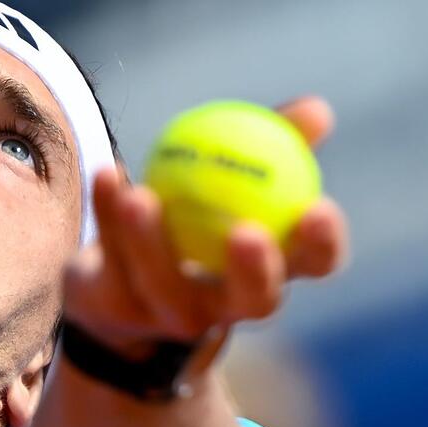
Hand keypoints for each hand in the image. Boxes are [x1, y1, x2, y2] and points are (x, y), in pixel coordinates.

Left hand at [63, 96, 348, 363]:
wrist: (121, 286)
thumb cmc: (198, 221)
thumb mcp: (237, 182)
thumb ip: (276, 146)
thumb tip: (316, 110)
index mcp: (267, 275)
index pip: (314, 267)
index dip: (322, 245)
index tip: (319, 207)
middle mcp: (225, 308)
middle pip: (255, 301)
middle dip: (256, 272)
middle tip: (245, 230)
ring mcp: (168, 315)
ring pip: (162, 282)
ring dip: (150, 238)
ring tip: (139, 196)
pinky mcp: (116, 307)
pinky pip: (110, 256)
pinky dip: (105, 210)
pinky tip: (106, 174)